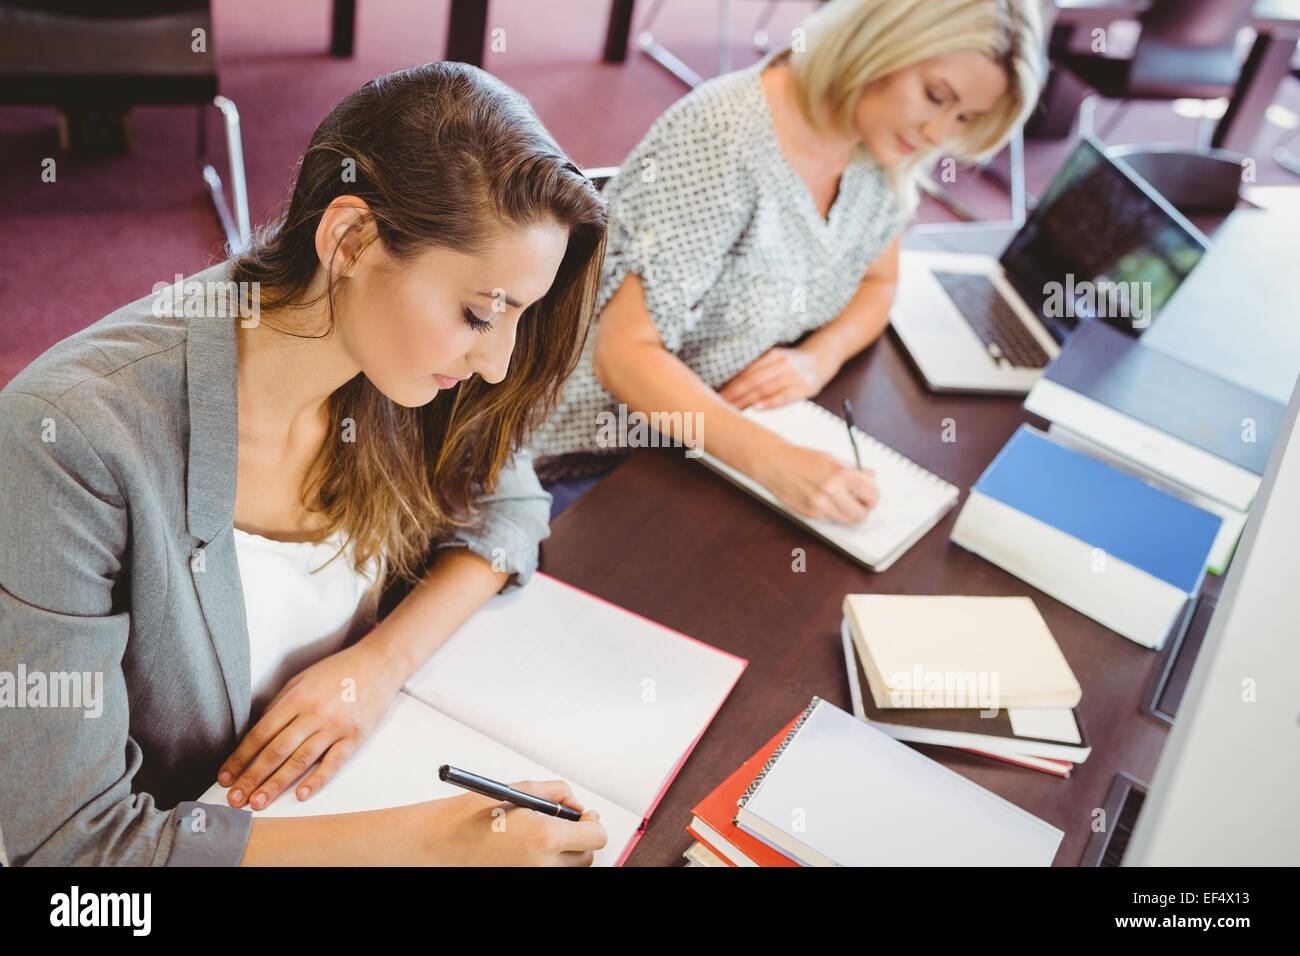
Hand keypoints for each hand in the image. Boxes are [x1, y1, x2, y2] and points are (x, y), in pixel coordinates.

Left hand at [219, 639, 403, 809]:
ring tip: (258, 802)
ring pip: (301, 761)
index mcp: (298, 697)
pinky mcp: (356, 737)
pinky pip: (333, 762)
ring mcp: (337, 726)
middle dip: (252, 776)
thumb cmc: (337, 671)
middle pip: (277, 750)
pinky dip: (317, 780)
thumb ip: (280, 705)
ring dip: (276, 784)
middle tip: (235, 798)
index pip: (261, 733)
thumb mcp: (302, 680)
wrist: (379, 664)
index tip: (226, 776)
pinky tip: (301, 794)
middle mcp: (315, 713)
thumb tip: (258, 733)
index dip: (240, 756)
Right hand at [417, 780, 607, 865]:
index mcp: (545, 837)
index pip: (596, 836)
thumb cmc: (474, 814)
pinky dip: (547, 863)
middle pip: (587, 856)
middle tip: (565, 823)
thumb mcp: (521, 790)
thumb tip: (575, 804)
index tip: (585, 816)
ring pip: (569, 869)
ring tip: (542, 835)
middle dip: (581, 838)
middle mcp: (542, 865)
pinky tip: (530, 849)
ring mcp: (532, 878)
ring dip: (566, 853)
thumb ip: (557, 793)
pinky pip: (548, 873)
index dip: (593, 823)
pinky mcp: (522, 881)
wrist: (443, 840)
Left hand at [718, 346, 832, 410]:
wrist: (822, 358)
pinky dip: (770, 403)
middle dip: (734, 395)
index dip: (730, 385)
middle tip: (719, 406)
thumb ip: (757, 370)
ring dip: (746, 402)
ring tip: (732, 410)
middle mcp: (782, 364)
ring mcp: (794, 376)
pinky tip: (757, 408)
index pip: (746, 373)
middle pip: (753, 382)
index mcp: (772, 356)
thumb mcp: (775, 359)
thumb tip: (731, 387)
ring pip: (765, 390)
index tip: (715, 396)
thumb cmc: (792, 362)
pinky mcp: (805, 388)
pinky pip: (784, 397)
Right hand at [757, 441, 879, 523]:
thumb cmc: (803, 459)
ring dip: (848, 513)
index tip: (870, 495)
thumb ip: (854, 470)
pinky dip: (832, 511)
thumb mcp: (832, 459)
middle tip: (860, 502)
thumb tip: (871, 477)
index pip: (871, 495)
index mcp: (841, 474)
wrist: (776, 464)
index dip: (873, 497)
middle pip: (861, 514)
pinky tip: (824, 499)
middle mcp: (831, 491)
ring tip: (843, 501)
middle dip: (863, 508)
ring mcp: (820, 505)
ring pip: (846, 520)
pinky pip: (830, 518)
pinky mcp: (810, 514)